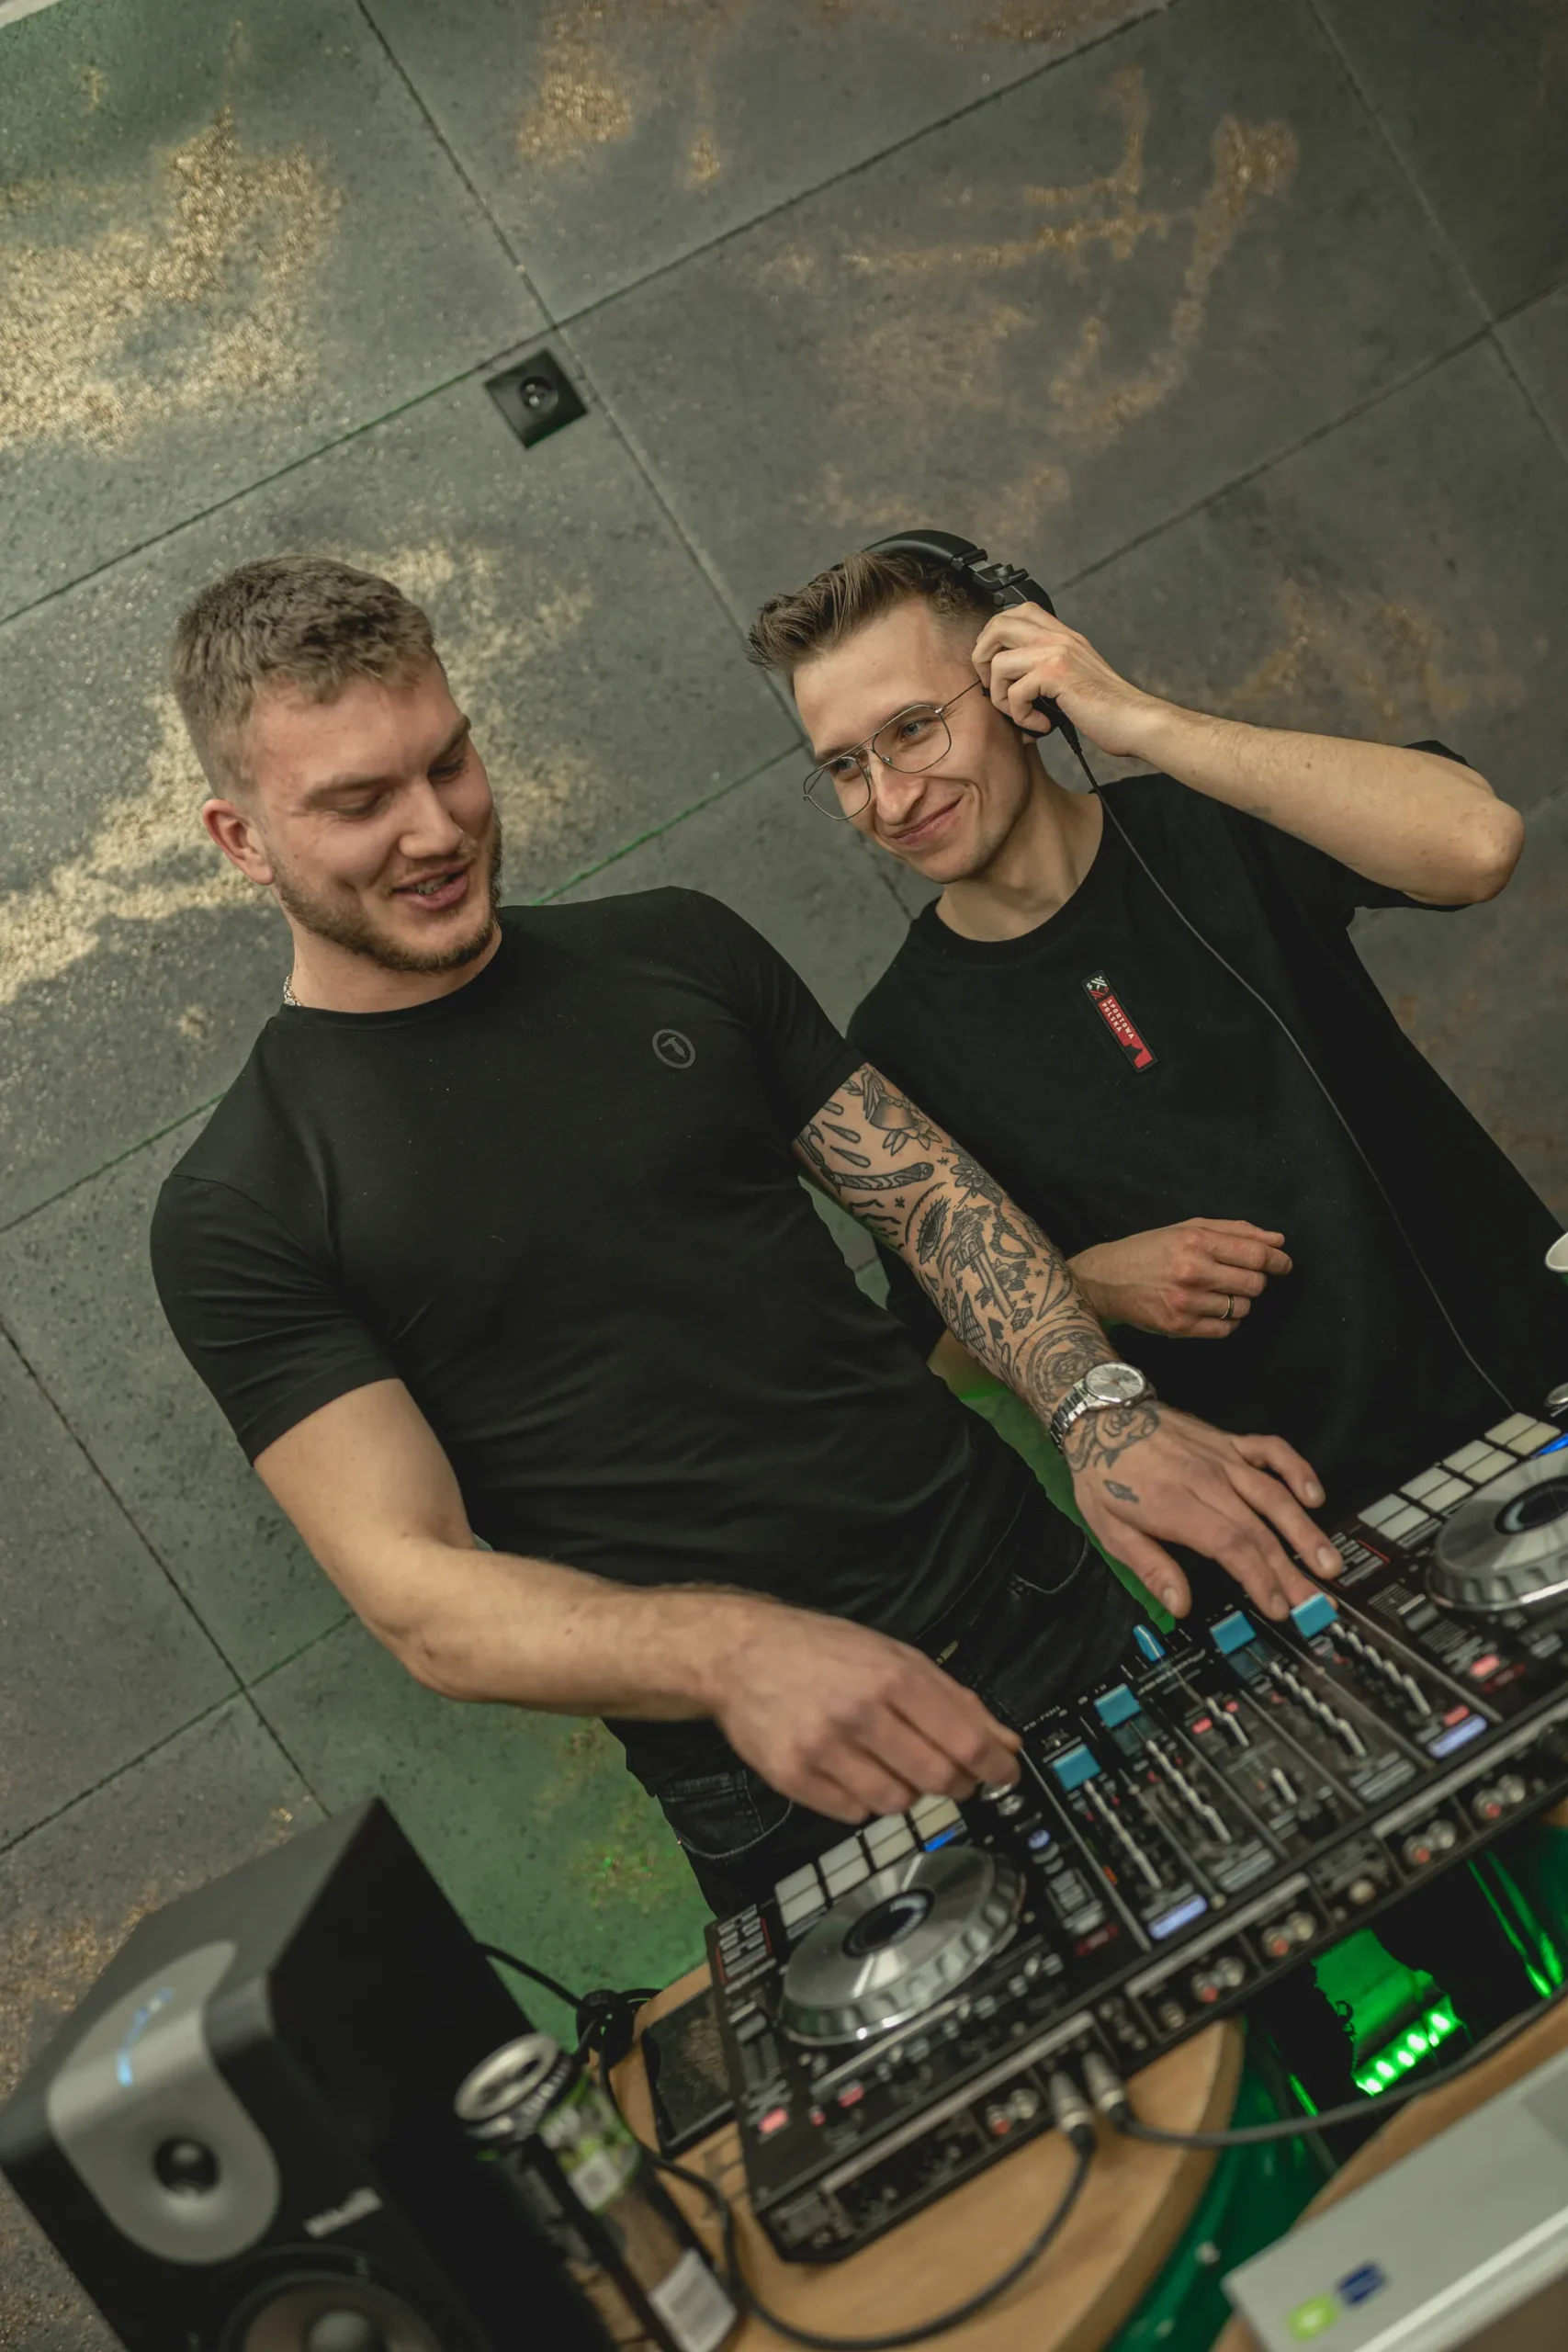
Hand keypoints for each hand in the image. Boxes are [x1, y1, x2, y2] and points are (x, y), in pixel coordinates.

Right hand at [709, 1603, 1020, 1824]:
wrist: (739, 1653)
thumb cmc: (822, 1651)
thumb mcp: (894, 1655)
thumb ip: (952, 1699)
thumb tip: (1004, 1742)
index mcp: (890, 1676)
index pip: (963, 1739)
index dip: (995, 1765)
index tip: (1005, 1774)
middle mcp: (858, 1713)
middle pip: (936, 1778)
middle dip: (957, 1784)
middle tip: (953, 1776)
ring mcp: (822, 1749)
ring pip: (896, 1803)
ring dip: (906, 1792)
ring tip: (890, 1763)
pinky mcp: (792, 1778)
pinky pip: (853, 1815)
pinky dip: (863, 1801)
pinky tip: (852, 1769)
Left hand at [971, 602, 1170, 759]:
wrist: (1135, 720)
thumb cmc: (1106, 708)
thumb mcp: (1073, 677)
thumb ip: (1046, 669)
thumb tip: (1009, 681)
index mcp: (1061, 635)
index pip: (1014, 613)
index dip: (992, 638)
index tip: (995, 669)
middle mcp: (1058, 636)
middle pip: (997, 626)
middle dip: (982, 660)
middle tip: (994, 688)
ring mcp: (1057, 652)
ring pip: (998, 663)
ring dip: (1000, 697)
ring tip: (1022, 714)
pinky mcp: (1056, 674)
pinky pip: (1013, 693)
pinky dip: (1021, 717)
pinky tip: (1041, 725)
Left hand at [1062, 1399, 1340, 1623]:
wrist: (1101, 1416)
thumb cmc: (1103, 1476)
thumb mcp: (1109, 1529)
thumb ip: (1149, 1567)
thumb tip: (1179, 1606)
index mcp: (1176, 1506)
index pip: (1230, 1546)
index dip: (1258, 1578)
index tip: (1277, 1607)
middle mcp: (1207, 1481)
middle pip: (1258, 1530)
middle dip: (1291, 1571)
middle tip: (1315, 1603)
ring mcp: (1223, 1458)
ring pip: (1274, 1495)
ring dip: (1305, 1530)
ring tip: (1329, 1562)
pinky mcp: (1230, 1442)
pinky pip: (1271, 1451)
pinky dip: (1296, 1469)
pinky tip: (1315, 1495)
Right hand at [1069, 1220, 1290, 1338]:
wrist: (1106, 1280)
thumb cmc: (1150, 1250)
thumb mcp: (1188, 1229)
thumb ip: (1235, 1231)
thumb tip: (1278, 1242)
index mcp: (1196, 1241)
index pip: (1256, 1255)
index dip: (1278, 1261)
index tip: (1283, 1264)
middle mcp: (1193, 1272)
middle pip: (1254, 1284)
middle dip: (1255, 1280)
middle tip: (1238, 1277)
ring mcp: (1187, 1302)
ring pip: (1242, 1308)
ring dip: (1239, 1301)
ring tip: (1217, 1292)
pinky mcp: (1180, 1327)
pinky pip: (1226, 1329)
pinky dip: (1227, 1320)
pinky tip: (1210, 1309)